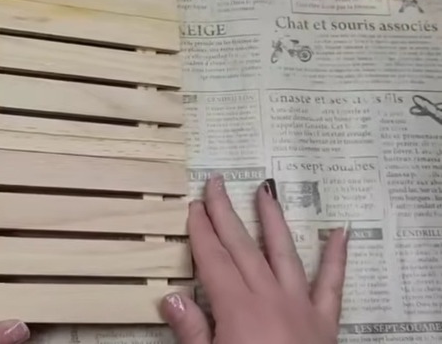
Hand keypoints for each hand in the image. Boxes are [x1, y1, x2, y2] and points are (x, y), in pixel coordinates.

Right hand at [161, 175, 348, 343]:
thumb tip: (171, 298)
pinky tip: (340, 232)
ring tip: (266, 190)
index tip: (193, 205)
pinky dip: (336, 257)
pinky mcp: (324, 321)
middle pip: (242, 247)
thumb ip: (193, 333)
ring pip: (283, 253)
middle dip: (226, 213)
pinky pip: (332, 284)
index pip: (213, 259)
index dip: (200, 230)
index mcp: (237, 308)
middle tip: (216, 183)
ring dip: (272, 220)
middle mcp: (269, 298)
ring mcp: (300, 306)